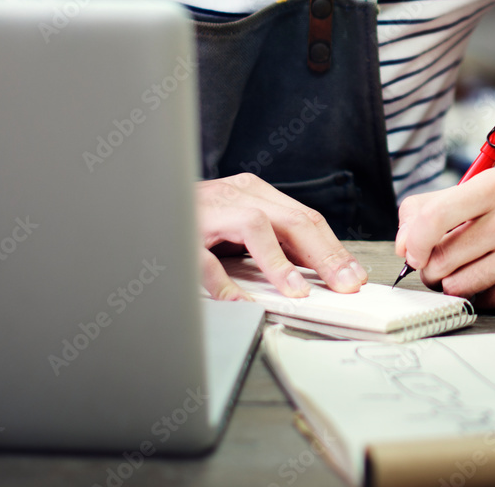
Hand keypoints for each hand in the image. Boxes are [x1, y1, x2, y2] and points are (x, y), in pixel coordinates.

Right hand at [198, 173, 368, 300]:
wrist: (140, 201)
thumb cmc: (193, 219)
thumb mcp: (238, 224)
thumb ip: (272, 241)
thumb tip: (316, 272)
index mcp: (253, 192)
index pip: (305, 218)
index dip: (333, 249)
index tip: (353, 277)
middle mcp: (236, 195)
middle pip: (292, 219)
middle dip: (324, 255)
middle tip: (344, 285)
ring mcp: (209, 210)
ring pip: (255, 226)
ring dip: (280, 262)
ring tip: (297, 292)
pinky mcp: (182, 232)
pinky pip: (206, 258)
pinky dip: (224, 282)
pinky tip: (240, 302)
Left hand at [395, 169, 494, 307]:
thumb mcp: (483, 191)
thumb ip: (434, 207)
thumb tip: (402, 243)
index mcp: (493, 187)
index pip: (433, 215)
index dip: (411, 240)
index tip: (409, 252)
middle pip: (440, 258)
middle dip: (431, 267)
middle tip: (443, 262)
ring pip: (457, 284)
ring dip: (453, 283)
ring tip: (471, 268)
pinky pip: (484, 300)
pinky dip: (482, 294)